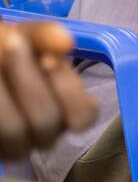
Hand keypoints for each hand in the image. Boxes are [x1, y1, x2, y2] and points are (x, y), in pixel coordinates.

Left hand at [0, 20, 97, 158]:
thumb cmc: (8, 49)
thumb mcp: (27, 37)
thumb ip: (45, 36)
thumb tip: (66, 42)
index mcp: (66, 110)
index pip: (84, 115)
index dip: (69, 90)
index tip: (47, 59)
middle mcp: (43, 133)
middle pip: (47, 121)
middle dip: (28, 79)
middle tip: (12, 42)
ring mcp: (15, 145)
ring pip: (15, 131)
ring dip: (2, 91)